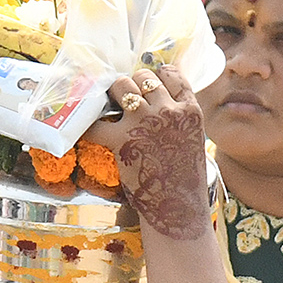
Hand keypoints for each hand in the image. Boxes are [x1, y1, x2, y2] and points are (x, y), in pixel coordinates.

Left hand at [86, 66, 207, 239]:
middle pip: (143, 77)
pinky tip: (89, 131)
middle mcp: (168, 111)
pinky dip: (90, 127)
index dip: (156, 76)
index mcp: (190, 111)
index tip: (148, 85)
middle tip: (125, 100)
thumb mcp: (193, 140)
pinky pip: (97, 123)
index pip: (171, 74)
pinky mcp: (123, 139)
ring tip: (110, 108)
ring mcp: (145, 122)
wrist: (177, 208)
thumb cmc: (183, 180)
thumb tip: (158, 101)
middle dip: (132, 85)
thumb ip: (179, 118)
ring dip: (113, 94)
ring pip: (121, 87)